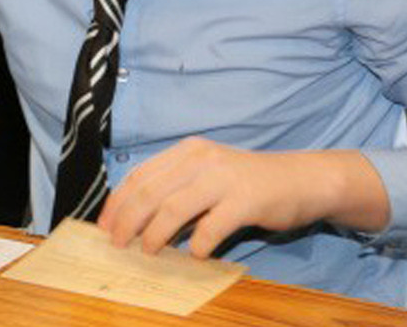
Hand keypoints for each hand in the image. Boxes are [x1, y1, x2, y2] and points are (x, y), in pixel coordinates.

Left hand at [98, 137, 389, 257]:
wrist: (302, 180)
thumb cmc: (247, 182)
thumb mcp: (206, 174)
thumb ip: (175, 187)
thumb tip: (134, 218)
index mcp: (186, 151)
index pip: (139, 175)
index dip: (118, 202)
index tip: (104, 225)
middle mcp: (201, 159)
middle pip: (150, 192)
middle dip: (128, 220)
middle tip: (118, 243)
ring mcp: (224, 178)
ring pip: (174, 209)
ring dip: (155, 234)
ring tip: (149, 251)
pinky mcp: (246, 200)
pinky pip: (212, 226)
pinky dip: (198, 243)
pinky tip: (194, 254)